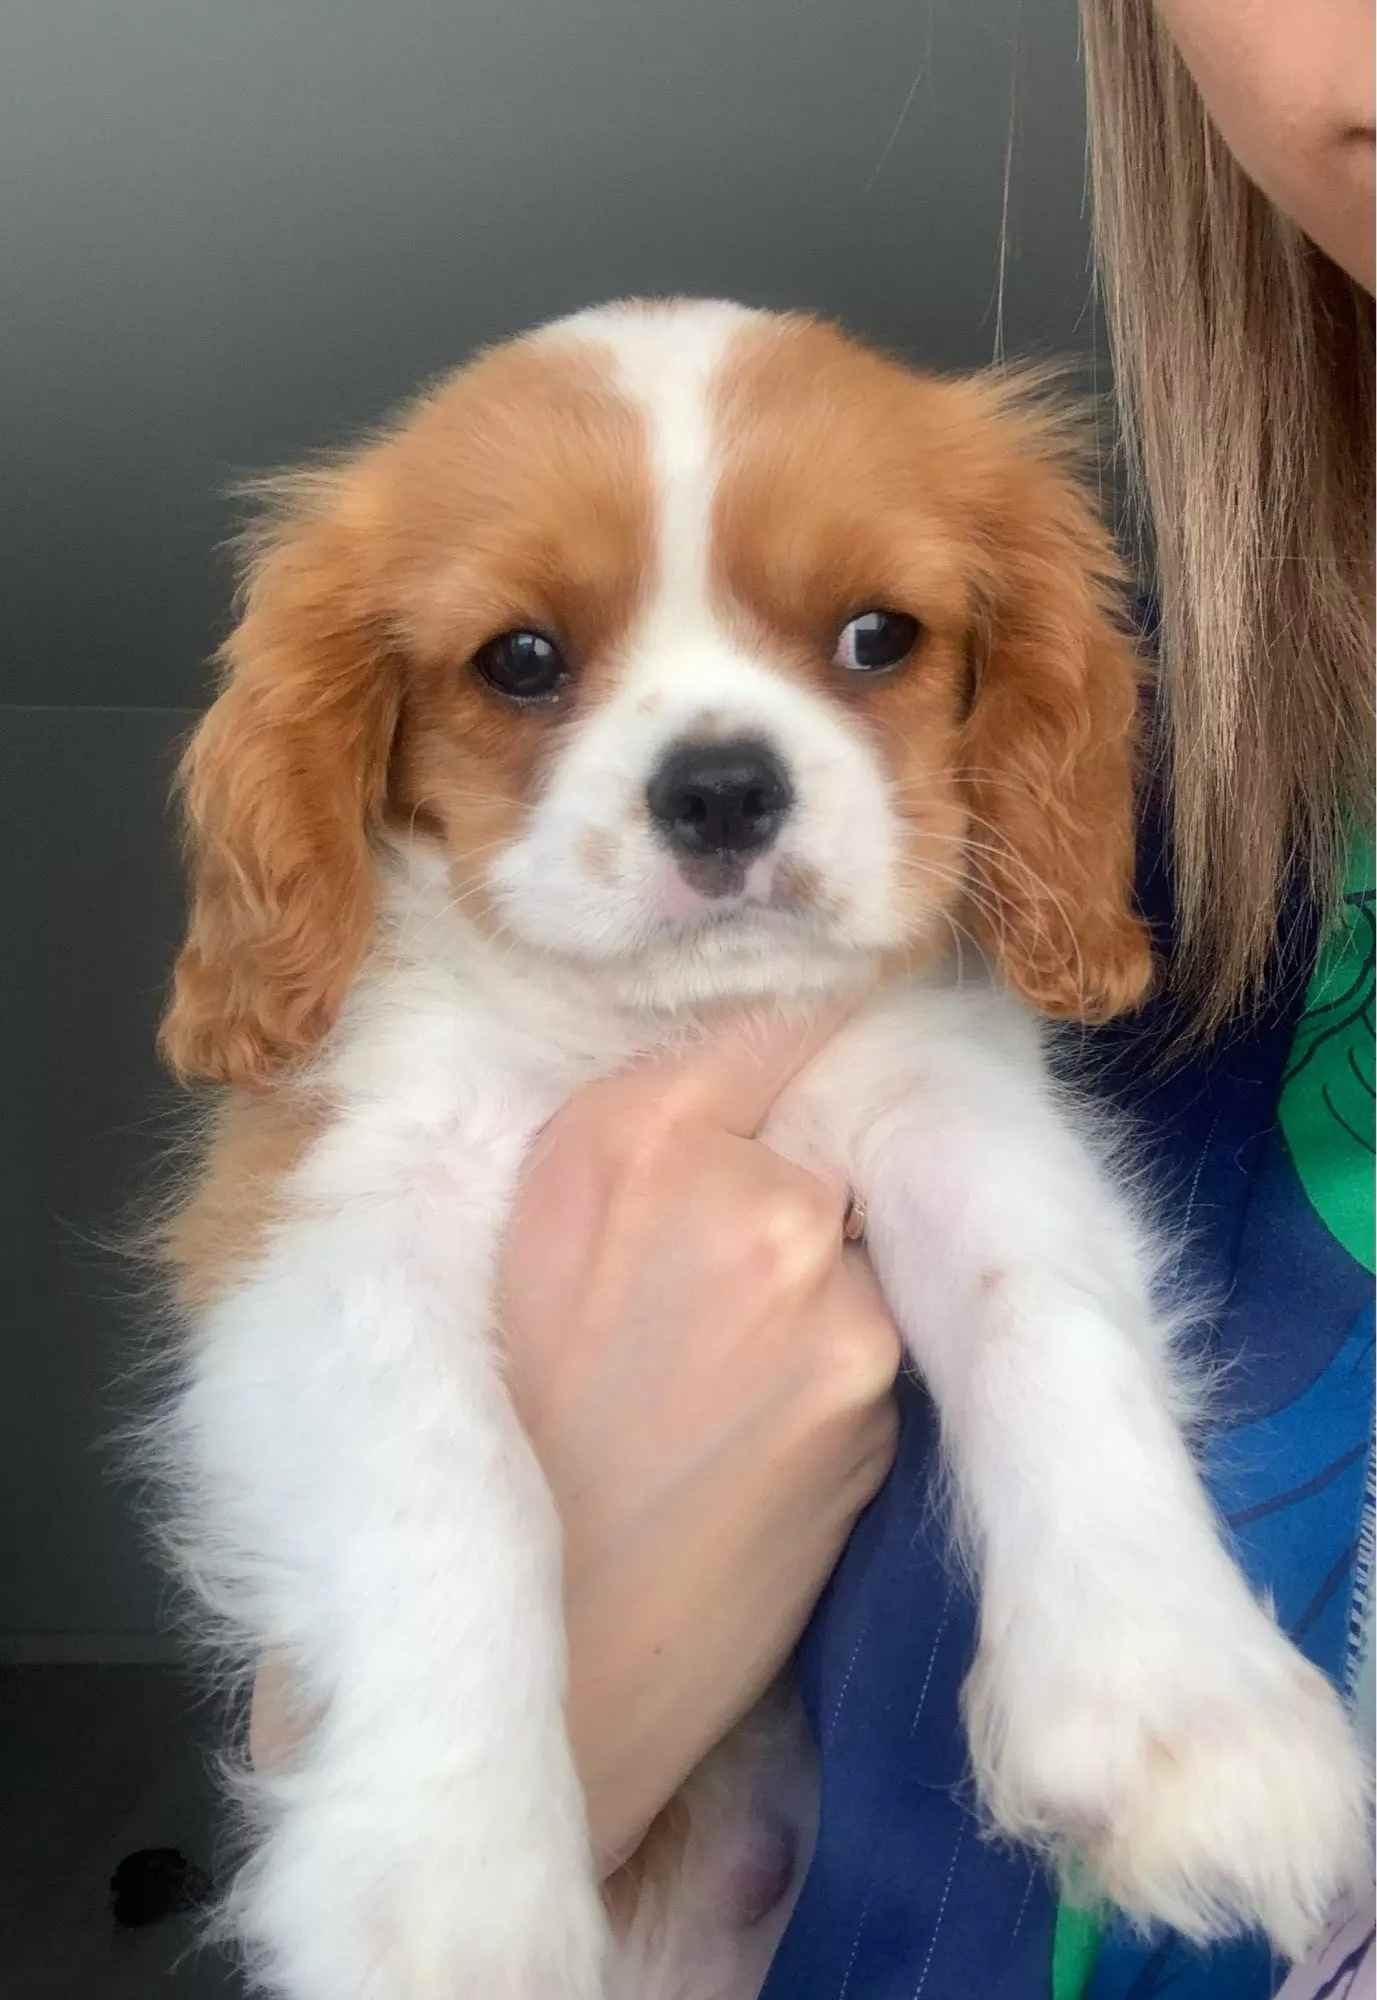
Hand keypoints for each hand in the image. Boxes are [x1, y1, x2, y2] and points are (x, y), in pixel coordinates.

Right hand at [502, 1009, 900, 1872]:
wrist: (552, 1652)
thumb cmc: (504, 1436)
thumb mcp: (524, 1244)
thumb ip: (636, 1141)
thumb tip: (743, 1077)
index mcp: (629, 1136)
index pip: (776, 1021)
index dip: (793, 1043)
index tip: (805, 1053)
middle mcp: (753, 1193)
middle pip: (819, 1144)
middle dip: (777, 1192)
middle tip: (696, 1289)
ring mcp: (831, 1300)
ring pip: (847, 1249)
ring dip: (807, 1288)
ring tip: (712, 1384)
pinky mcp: (881, 1398)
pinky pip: (870, 1337)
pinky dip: (829, 1367)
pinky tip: (750, 1437)